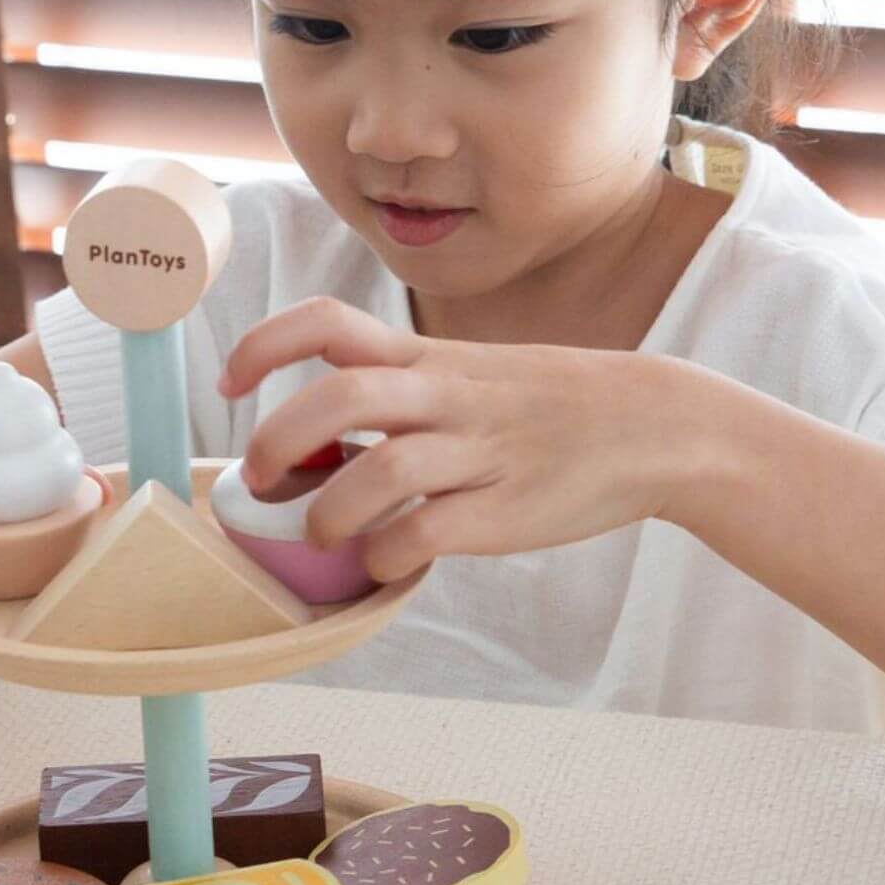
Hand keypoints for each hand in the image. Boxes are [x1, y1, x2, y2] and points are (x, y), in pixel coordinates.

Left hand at [217, 297, 698, 581]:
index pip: (331, 323)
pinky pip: (426, 533)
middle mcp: (447, 395)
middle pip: (342, 396)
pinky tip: (382, 562)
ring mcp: (479, 451)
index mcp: (429, 357)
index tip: (227, 383)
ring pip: (381, 469)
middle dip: (279, 438)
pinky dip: (385, 555)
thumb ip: (397, 389)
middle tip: (259, 479)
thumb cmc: (548, 403)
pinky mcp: (507, 509)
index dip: (264, 346)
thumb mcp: (470, 370)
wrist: (657, 426)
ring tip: (321, 533)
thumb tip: (311, 441)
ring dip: (328, 511)